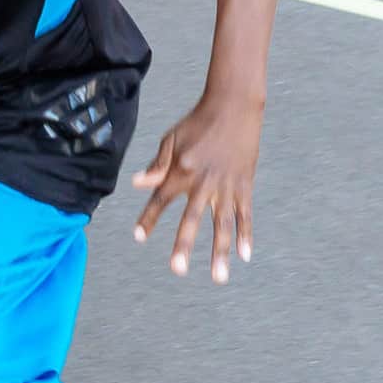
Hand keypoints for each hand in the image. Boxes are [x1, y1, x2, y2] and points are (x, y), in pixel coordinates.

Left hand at [131, 95, 261, 283]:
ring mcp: (226, 185)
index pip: (160, 199)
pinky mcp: (244, 184)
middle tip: (177, 270)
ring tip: (218, 277)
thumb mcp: (171, 139)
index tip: (138, 237)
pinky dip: (245, 234)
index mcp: (181, 170)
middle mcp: (203, 181)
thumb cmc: (198, 121)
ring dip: (220, 252)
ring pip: (222, 224)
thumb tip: (137, 184)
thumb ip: (157, 165)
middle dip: (183, 246)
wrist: (233, 105)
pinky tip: (244, 255)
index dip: (148, 218)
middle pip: (191, 219)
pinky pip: (245, 214)